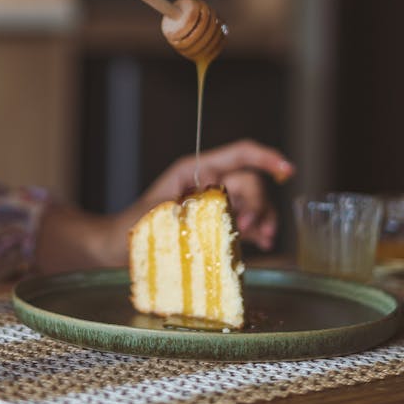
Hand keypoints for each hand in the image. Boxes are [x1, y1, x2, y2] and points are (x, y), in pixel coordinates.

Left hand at [118, 141, 293, 256]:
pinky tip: (263, 242)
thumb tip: (226, 206)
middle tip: (250, 228)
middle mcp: (208, 183)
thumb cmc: (132, 226)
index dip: (265, 157)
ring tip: (264, 238)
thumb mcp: (160, 213)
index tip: (287, 169)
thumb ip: (192, 208)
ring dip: (264, 217)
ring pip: (252, 203)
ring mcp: (213, 203)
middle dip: (259, 202)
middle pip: (249, 182)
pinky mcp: (215, 224)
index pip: (238, 154)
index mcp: (194, 170)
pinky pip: (245, 221)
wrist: (116, 248)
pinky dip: (258, 230)